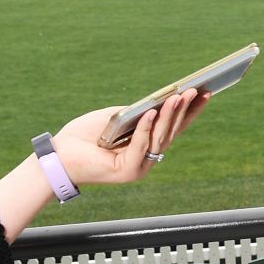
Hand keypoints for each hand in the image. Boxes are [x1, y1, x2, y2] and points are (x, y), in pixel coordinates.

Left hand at [51, 89, 209, 187]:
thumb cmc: (85, 135)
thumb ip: (138, 113)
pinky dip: (145, 129)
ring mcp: (138, 167)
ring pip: (158, 138)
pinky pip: (139, 146)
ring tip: (178, 97)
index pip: (173, 127)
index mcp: (145, 145)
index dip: (189, 111)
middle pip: (170, 132)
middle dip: (184, 110)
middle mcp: (145, 158)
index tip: (205, 92)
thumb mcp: (116, 117)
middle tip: (196, 91)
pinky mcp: (126, 172)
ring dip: (169, 116)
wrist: (58, 155)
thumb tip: (161, 102)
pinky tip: (152, 113)